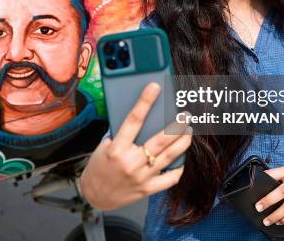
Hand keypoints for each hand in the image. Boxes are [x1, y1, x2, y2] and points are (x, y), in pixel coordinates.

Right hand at [79, 82, 191, 210]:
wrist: (94, 196)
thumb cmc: (98, 167)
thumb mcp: (103, 146)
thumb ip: (120, 134)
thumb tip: (140, 117)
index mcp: (116, 149)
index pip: (133, 120)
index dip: (145, 101)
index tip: (154, 88)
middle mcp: (131, 163)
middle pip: (160, 140)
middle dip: (176, 125)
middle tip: (185, 115)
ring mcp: (141, 177)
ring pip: (169, 156)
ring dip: (182, 141)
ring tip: (188, 131)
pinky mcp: (148, 189)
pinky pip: (170, 178)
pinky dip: (178, 167)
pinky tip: (181, 157)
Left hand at [255, 165, 283, 225]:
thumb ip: (274, 175)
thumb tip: (256, 183)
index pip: (275, 175)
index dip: (264, 182)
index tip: (257, 191)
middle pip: (283, 192)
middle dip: (269, 201)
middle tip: (258, 208)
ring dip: (278, 215)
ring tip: (267, 221)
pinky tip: (279, 221)